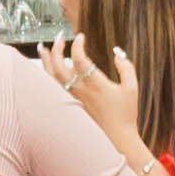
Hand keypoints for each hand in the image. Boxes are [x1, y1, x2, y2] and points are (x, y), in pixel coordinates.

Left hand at [42, 33, 140, 152]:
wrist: (116, 139)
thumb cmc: (125, 114)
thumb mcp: (132, 88)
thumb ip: (126, 68)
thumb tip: (118, 53)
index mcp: (95, 84)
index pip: (80, 59)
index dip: (77, 45)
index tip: (80, 36)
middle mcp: (79, 91)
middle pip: (60, 66)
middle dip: (57, 49)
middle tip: (59, 37)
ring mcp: (72, 99)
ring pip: (52, 77)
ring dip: (46, 61)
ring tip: (42, 47)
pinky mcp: (69, 106)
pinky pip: (52, 88)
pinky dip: (47, 76)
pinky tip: (45, 69)